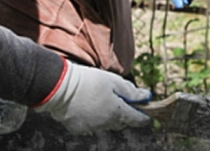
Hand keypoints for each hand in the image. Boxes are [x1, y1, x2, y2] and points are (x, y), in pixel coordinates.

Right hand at [34, 60, 150, 134]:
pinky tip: (88, 107)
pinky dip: (93, 119)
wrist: (60, 87)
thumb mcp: (114, 81)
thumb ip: (132, 92)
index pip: (135, 119)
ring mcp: (91, 127)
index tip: (148, 118)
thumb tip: (147, 97)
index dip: (143, 118)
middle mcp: (105, 123)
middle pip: (121, 123)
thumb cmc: (89, 81)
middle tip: (123, 104)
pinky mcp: (78, 128)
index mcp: (117, 111)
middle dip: (125, 115)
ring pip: (106, 124)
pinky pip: (91, 125)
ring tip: (102, 102)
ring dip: (109, 117)